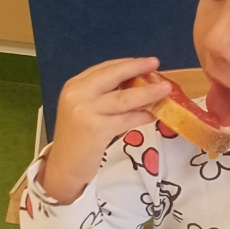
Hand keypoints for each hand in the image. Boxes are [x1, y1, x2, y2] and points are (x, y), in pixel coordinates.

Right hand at [39, 57, 170, 202]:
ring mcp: (86, 111)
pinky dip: (142, 116)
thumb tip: (139, 86)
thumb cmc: (78, 138)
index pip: (103, 68)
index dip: (126, 64)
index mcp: (74, 86)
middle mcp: (78, 94)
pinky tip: (153, 115)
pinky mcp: (96, 129)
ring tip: (165, 89)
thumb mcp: (86, 110)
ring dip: (147, 93)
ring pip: (123, 98)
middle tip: (155, 63)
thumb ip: (106, 96)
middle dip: (136, 68)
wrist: (64, 166)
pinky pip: (126, 119)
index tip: (145, 62)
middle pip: (112, 76)